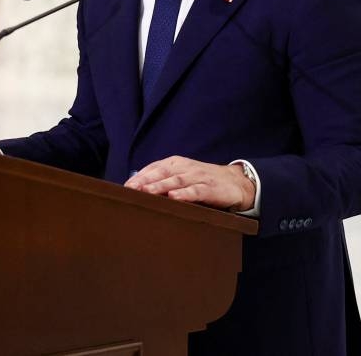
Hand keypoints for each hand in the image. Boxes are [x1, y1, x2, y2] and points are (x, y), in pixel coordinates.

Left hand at [124, 156, 254, 211]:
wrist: (235, 182)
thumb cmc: (203, 180)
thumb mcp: (182, 176)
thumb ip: (163, 179)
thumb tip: (138, 187)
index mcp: (176, 164)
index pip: (154, 167)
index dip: (140, 176)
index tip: (125, 186)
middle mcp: (185, 168)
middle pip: (162, 172)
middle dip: (145, 180)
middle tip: (131, 189)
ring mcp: (198, 177)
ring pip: (176, 181)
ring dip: (161, 186)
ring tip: (147, 192)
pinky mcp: (210, 188)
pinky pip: (196, 191)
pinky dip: (185, 194)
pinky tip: (174, 197)